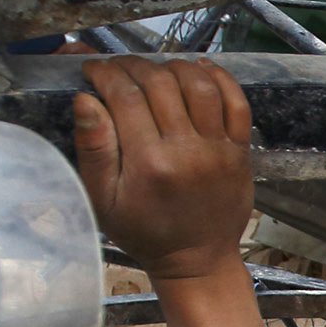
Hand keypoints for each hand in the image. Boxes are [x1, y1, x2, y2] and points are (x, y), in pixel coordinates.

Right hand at [73, 58, 253, 277]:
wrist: (198, 261)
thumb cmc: (145, 232)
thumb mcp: (104, 200)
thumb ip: (95, 150)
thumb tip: (85, 100)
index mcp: (149, 163)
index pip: (126, 97)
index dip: (107, 74)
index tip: (94, 69)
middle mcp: (187, 151)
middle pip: (161, 83)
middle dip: (134, 66)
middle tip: (119, 67)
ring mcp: (219, 148)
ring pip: (198, 85)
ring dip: (173, 66)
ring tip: (154, 69)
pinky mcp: (240, 150)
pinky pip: (236, 102)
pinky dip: (219, 77)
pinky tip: (198, 68)